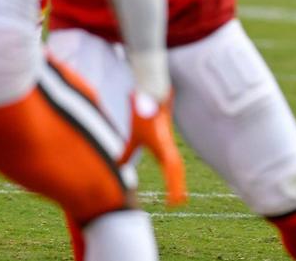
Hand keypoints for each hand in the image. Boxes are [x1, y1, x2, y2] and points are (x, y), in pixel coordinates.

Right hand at [119, 91, 186, 206]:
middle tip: (179, 203)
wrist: (148, 94)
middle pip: (176, 170)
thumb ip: (128, 152)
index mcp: (163, 149)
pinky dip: (170, 166)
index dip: (174, 184)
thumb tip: (116, 165)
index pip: (171, 171)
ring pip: (175, 164)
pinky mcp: (164, 134)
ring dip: (176, 180)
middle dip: (177, 186)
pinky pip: (169, 152)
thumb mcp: (134, 139)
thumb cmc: (143, 115)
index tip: (175, 200)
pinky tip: (171, 171)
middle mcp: (168, 146)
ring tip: (178, 196)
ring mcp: (167, 140)